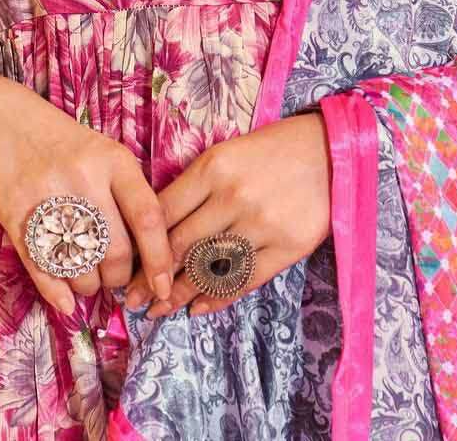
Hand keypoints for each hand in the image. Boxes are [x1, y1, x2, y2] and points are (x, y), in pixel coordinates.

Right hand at [0, 70, 174, 317]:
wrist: (7, 124)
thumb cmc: (67, 145)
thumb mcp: (107, 154)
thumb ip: (129, 195)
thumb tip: (151, 255)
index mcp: (114, 161)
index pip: (147, 217)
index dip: (159, 258)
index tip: (164, 287)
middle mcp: (84, 179)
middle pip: (115, 251)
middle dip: (119, 277)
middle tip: (115, 277)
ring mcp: (48, 198)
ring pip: (81, 266)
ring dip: (89, 285)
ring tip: (87, 278)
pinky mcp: (17, 216)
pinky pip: (42, 268)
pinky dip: (58, 293)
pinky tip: (67, 301)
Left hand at [123, 110, 331, 317]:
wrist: (330, 150)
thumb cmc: (272, 148)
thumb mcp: (226, 153)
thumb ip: (195, 186)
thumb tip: (159, 227)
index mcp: (213, 167)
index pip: (164, 213)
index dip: (141, 245)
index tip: (126, 266)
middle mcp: (233, 197)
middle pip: (180, 246)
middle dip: (152, 278)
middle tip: (133, 299)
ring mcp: (261, 224)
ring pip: (209, 268)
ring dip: (179, 294)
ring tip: (159, 310)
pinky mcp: (287, 247)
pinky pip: (244, 281)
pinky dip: (217, 298)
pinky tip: (198, 308)